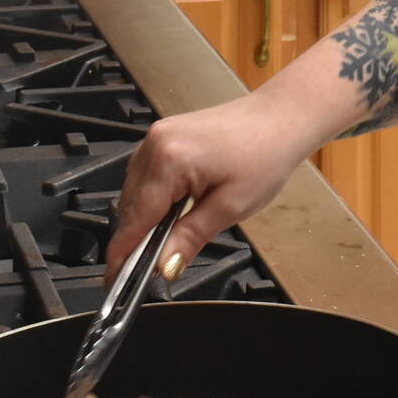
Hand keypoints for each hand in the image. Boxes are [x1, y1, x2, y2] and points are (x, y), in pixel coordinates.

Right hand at [103, 87, 318, 285]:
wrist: (281, 118)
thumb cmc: (265, 155)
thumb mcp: (231, 206)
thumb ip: (190, 238)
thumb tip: (163, 266)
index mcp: (169, 160)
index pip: (135, 217)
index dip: (124, 252)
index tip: (116, 279)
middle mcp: (155, 143)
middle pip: (130, 205)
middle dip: (137, 237)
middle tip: (150, 267)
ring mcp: (157, 136)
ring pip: (134, 191)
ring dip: (145, 217)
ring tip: (168, 238)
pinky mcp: (164, 136)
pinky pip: (145, 175)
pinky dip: (153, 197)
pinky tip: (173, 210)